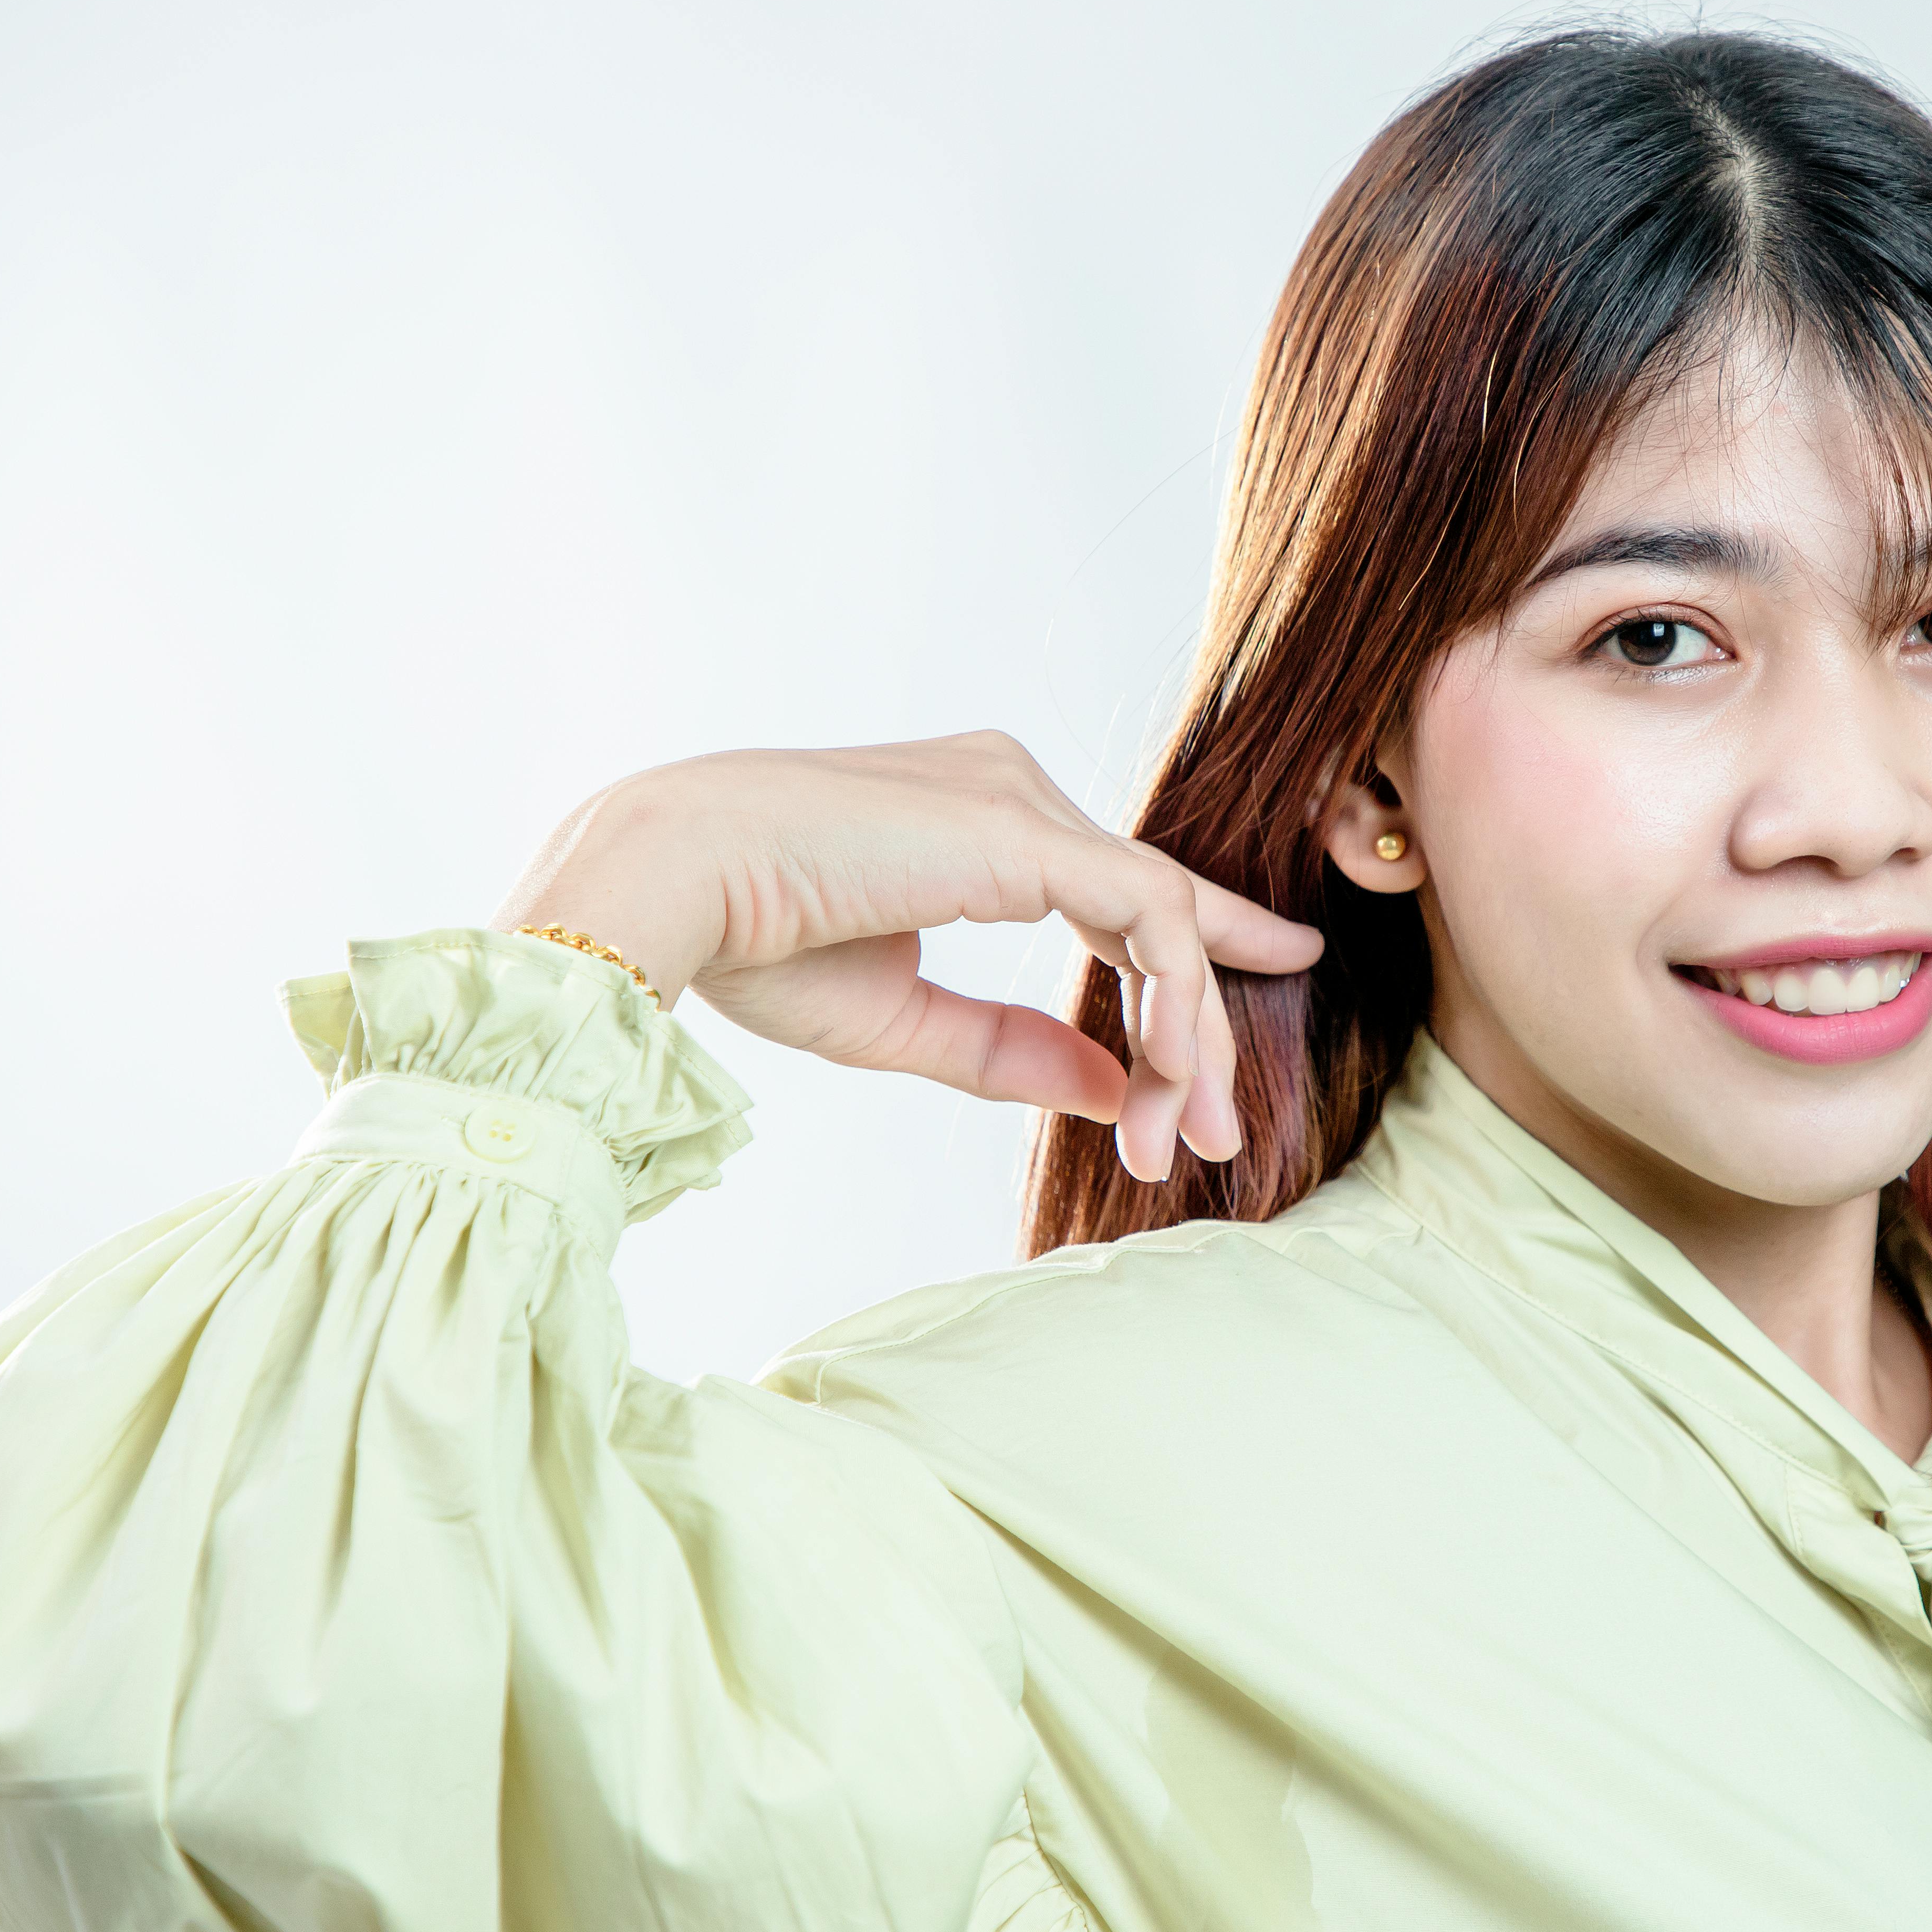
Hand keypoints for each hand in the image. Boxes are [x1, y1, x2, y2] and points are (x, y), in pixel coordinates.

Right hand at [491, 733, 1323, 1181]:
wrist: (672, 883)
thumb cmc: (756, 943)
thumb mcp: (905, 1019)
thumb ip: (1012, 1051)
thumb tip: (1118, 1092)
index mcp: (983, 820)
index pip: (1124, 891)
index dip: (1199, 958)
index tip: (1258, 1006)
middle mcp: (1016, 791)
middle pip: (1157, 913)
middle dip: (1200, 1036)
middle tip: (1218, 1140)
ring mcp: (1023, 799)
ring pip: (1167, 918)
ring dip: (1190, 1040)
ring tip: (1189, 1139)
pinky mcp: (1024, 830)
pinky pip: (1148, 913)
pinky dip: (1175, 996)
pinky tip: (1173, 1074)